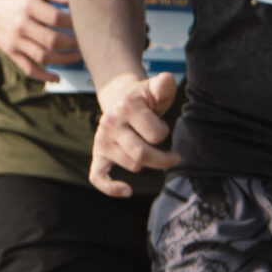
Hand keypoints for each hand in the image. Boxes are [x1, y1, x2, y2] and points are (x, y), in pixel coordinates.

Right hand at [0, 0, 77, 82]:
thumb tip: (79, 0)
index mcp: (28, 5)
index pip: (57, 18)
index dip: (75, 23)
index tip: (86, 24)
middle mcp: (21, 24)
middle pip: (52, 40)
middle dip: (73, 44)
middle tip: (85, 43)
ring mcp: (15, 40)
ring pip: (43, 57)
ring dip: (64, 60)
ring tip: (78, 57)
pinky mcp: (10, 52)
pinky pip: (28, 68)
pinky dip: (44, 76)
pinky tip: (57, 78)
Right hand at [90, 72, 179, 196]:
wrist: (120, 96)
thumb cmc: (145, 97)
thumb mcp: (156, 88)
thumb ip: (164, 84)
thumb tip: (166, 80)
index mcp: (126, 107)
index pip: (155, 134)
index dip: (163, 133)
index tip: (162, 126)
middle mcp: (111, 123)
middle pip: (142, 155)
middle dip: (163, 159)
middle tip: (173, 156)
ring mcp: (102, 139)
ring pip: (132, 165)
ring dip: (146, 163)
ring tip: (147, 148)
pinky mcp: (97, 153)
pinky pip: (98, 177)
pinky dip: (112, 188)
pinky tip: (128, 191)